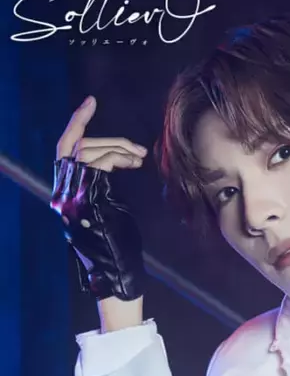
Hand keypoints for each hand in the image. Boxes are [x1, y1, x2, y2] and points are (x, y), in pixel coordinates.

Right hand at [50, 96, 147, 300]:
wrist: (117, 273)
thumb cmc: (117, 246)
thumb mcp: (108, 207)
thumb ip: (102, 183)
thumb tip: (113, 160)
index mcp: (67, 192)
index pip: (66, 148)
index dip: (77, 123)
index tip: (91, 102)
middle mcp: (63, 191)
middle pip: (79, 146)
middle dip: (111, 140)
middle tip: (138, 150)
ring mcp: (71, 195)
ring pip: (88, 151)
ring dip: (118, 149)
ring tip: (139, 159)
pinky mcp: (83, 198)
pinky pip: (97, 162)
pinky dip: (116, 158)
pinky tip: (133, 164)